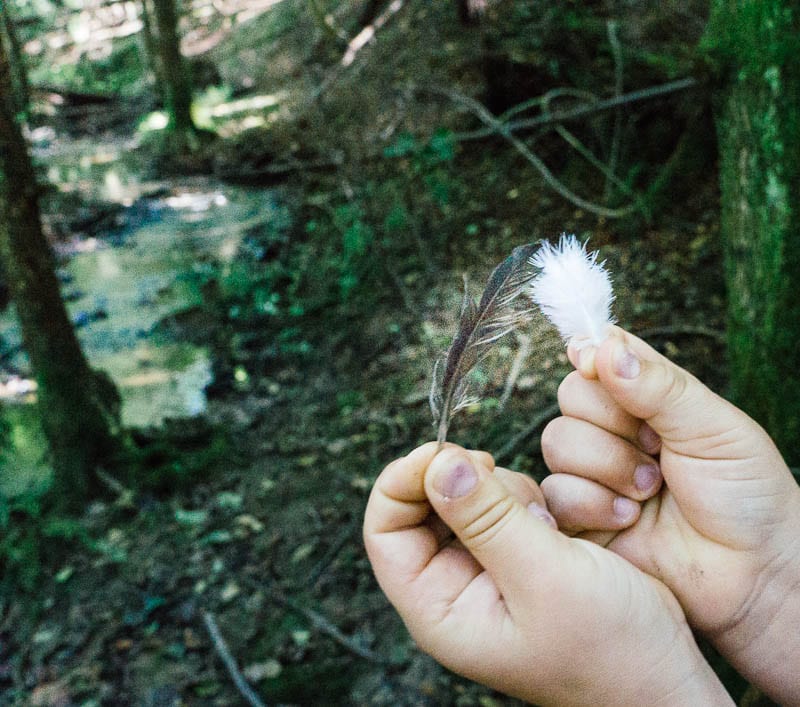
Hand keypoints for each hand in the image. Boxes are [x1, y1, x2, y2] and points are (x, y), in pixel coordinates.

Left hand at [364, 442, 730, 705]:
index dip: (402, 481)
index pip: (384, 530)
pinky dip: (523, 499)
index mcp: (439, 608)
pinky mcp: (514, 555)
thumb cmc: (609, 648)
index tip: (442, 452)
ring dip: (500, 491)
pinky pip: (499, 503)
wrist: (664, 674)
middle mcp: (452, 588)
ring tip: (545, 524)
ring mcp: (484, 570)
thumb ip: (488, 518)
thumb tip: (438, 462)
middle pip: (421, 505)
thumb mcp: (544, 576)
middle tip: (501, 480)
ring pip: (462, 496)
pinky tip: (555, 526)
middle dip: (461, 483)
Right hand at [540, 327, 799, 703]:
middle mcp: (614, 431)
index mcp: (648, 400)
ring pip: (557, 441)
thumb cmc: (747, 496)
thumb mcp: (714, 428)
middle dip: (611, 422)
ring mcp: (594, 473)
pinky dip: (593, 504)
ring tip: (650, 491)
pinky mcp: (579, 516)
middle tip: (655, 448)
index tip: (593, 362)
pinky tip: (630, 519)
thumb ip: (659, 386)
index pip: (600, 356)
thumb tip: (604, 346)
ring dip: (607, 466)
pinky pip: (555, 491)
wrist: (752, 575)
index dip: (591, 355)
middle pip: (570, 395)